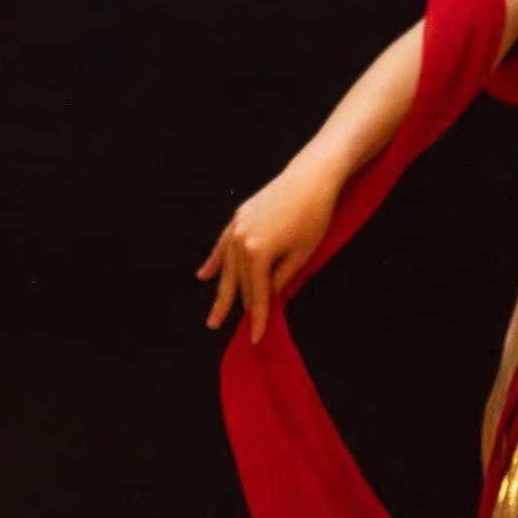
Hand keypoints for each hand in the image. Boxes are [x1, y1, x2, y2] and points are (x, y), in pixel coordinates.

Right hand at [199, 154, 341, 342]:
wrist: (309, 180)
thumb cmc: (313, 217)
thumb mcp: (302, 254)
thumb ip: (282, 278)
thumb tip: (270, 296)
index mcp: (258, 253)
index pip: (257, 294)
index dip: (259, 318)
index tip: (256, 337)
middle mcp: (241, 242)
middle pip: (237, 282)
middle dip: (231, 307)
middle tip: (218, 327)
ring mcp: (236, 229)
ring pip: (227, 267)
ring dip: (221, 289)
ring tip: (213, 313)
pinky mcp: (238, 219)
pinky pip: (222, 246)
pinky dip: (213, 261)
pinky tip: (203, 275)